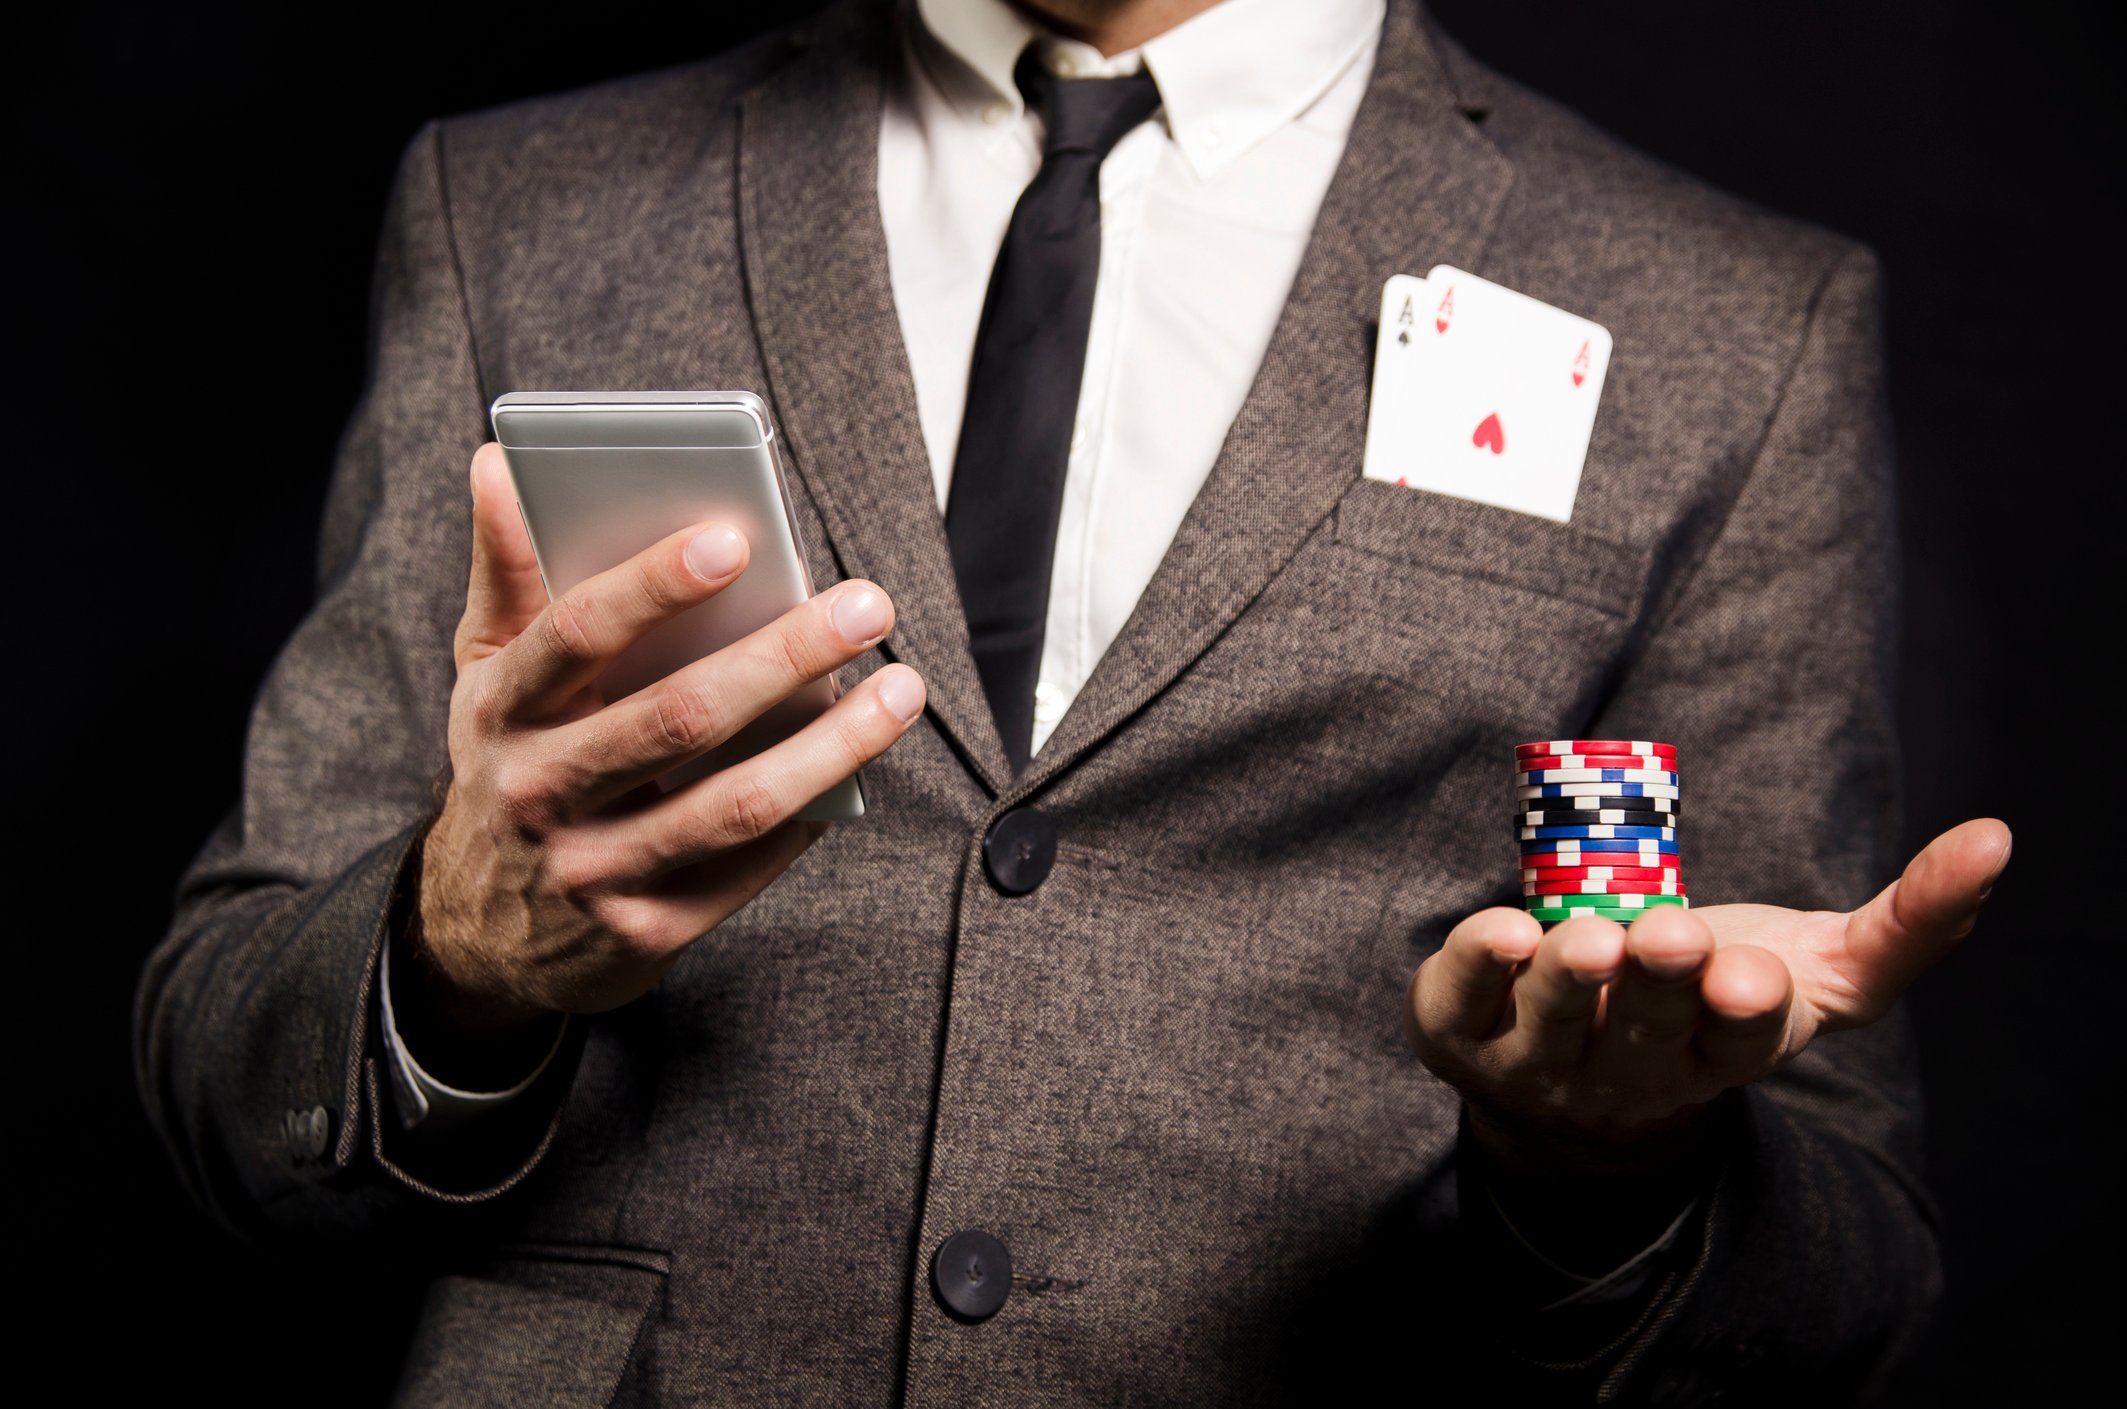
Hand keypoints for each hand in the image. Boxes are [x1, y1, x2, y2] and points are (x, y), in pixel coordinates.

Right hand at [413, 444, 924, 1038]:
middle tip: (867, 605)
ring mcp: (591, 871)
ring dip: (830, 745)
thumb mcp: (487, 671)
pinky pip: (746, 869)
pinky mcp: (644, 935)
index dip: (653, 584)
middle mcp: (538, 793)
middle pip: (678, 718)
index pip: (576, 634)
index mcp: (501, 709)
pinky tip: (859, 766)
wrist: (480, 929)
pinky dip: (811, 814)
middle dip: (783, 656)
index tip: (736, 536)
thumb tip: (501, 460)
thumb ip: (506, 571)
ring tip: (903, 689)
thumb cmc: (510, 761)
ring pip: (732, 805)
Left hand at [1404, 819, 2009, 1254]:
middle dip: (1659, 983)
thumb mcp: (1820, 971)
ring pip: (1553, 1027)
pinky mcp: (1460, 1033)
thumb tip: (1997, 838)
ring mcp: (1540, 1062)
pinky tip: (1500, 931)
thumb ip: (1911, 922)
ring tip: (1585, 940)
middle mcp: (1631, 1073)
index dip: (1743, 1008)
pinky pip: (1459, 1004)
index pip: (1742, 1041)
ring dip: (1569, 980)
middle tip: (1666, 935)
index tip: (1748, 974)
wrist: (1576, 1079)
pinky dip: (1474, 966)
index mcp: (1724, 1053)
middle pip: (1648, 1034)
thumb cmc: (1708, 1001)